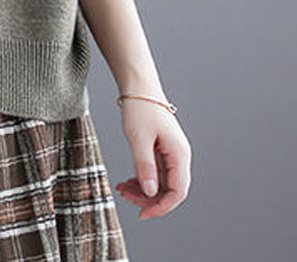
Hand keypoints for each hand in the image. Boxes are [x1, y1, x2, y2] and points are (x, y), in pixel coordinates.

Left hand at [115, 96, 191, 219]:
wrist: (139, 86)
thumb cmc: (140, 108)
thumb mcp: (138, 138)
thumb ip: (144, 166)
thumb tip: (149, 193)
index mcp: (179, 154)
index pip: (177, 192)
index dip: (161, 207)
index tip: (141, 214)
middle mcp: (179, 156)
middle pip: (169, 190)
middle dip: (147, 198)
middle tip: (123, 196)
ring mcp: (171, 153)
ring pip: (161, 182)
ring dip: (143, 189)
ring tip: (121, 189)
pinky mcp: (162, 150)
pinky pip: (156, 172)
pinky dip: (142, 178)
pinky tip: (127, 181)